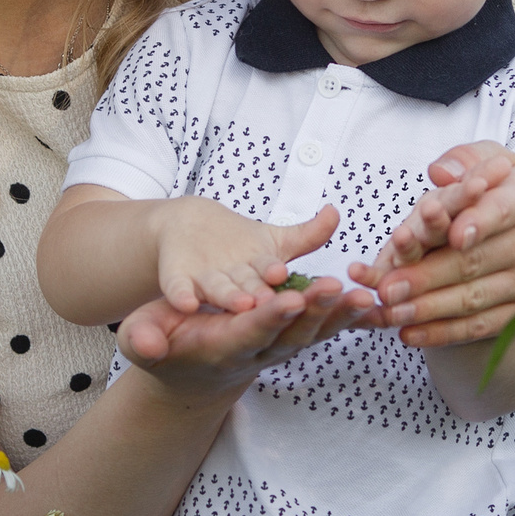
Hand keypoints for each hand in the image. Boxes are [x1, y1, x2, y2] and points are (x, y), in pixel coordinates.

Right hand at [118, 274, 380, 402]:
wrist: (193, 369)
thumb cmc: (165, 342)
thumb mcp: (143, 338)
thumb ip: (144, 339)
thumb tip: (146, 342)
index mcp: (223, 346)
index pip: (252, 332)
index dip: (271, 317)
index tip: (289, 299)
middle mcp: (259, 351)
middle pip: (292, 333)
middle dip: (314, 311)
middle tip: (335, 288)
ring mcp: (282, 347)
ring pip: (316, 332)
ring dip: (341, 316)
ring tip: (365, 295)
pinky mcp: (296, 338)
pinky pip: (328, 328)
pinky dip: (352, 318)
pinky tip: (376, 302)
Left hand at [158, 199, 340, 316]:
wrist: (190, 231)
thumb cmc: (239, 244)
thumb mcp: (275, 240)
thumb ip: (308, 234)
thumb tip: (335, 212)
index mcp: (262, 277)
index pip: (275, 276)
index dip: (282, 277)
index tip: (288, 277)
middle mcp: (238, 287)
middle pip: (252, 290)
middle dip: (264, 296)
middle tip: (274, 300)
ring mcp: (209, 285)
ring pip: (221, 292)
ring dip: (230, 297)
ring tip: (242, 303)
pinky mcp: (179, 283)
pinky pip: (180, 290)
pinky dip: (182, 296)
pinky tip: (185, 304)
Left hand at [350, 142, 514, 347]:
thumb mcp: (511, 165)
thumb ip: (471, 158)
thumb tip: (438, 172)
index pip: (503, 210)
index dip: (478, 221)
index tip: (453, 233)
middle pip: (476, 262)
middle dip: (427, 277)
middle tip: (386, 286)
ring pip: (474, 300)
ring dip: (427, 310)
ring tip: (388, 312)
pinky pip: (482, 327)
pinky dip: (444, 334)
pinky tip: (410, 335)